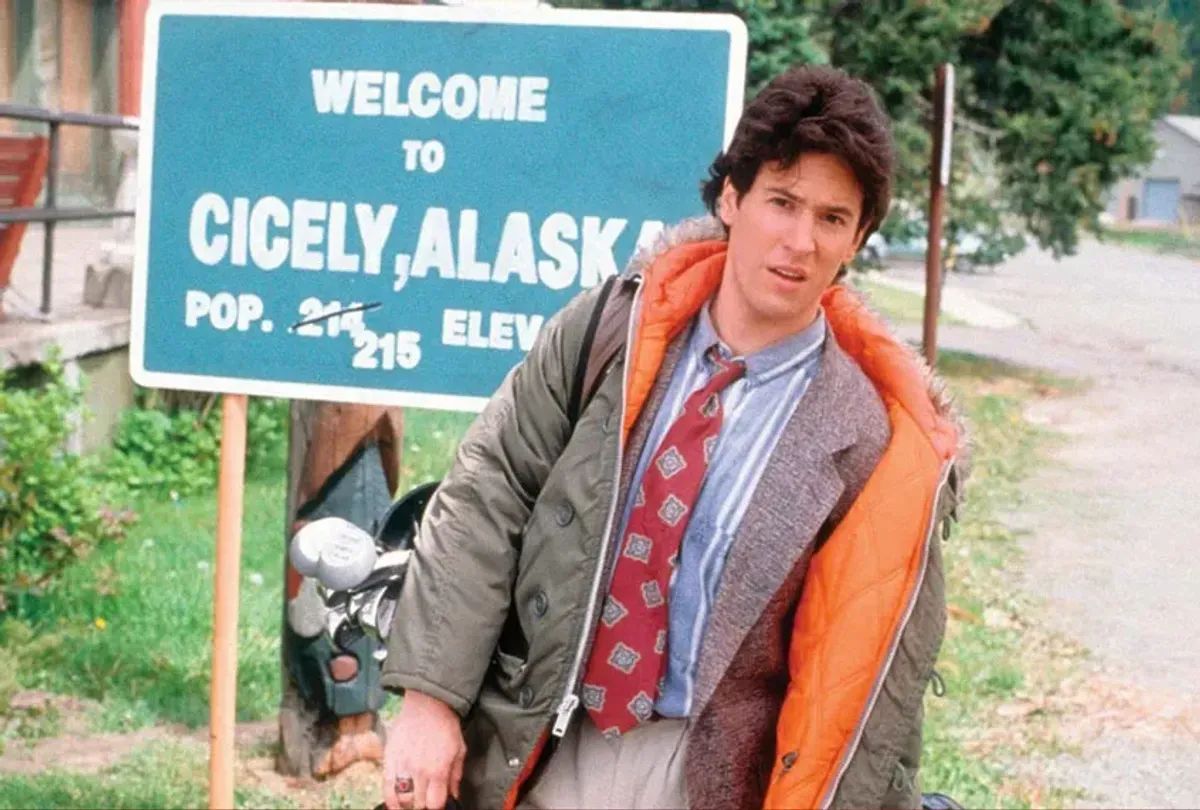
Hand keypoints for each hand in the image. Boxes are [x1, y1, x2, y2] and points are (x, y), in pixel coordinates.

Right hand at [382, 690, 466, 809]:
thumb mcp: (459, 750)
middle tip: (425, 797)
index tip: (437, 801)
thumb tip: (454, 795)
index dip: (437, 805)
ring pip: (401, 799)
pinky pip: (386, 787)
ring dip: (407, 803)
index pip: (435, 804)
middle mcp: (419, 772)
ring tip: (411, 801)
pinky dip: (390, 799)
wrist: (427, 703)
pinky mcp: (389, 759)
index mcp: (438, 770)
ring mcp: (402, 766)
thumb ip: (456, 776)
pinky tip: (395, 804)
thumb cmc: (445, 725)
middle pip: (418, 804)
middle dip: (423, 804)